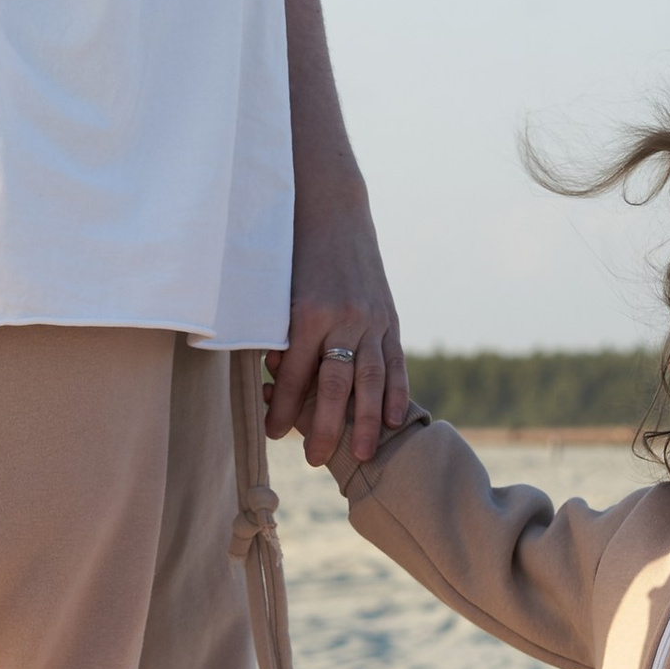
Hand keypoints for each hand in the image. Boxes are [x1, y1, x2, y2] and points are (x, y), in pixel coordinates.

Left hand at [266, 186, 410, 471]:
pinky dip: (396, 390)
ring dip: (369, 420)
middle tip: (315, 460)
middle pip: (335, 385)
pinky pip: (395, 360)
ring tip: (366, 455)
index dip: (283, 408)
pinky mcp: (389, 316)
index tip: (271, 433)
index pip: (295, 374)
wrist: (331, 208)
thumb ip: (277, 335)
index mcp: (308, 313)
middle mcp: (344, 319)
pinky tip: (397, 419)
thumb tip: (278, 382)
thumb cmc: (291, 250)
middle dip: (325, 426)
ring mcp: (372, 318)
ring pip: (371, 378)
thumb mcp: (275, 289)